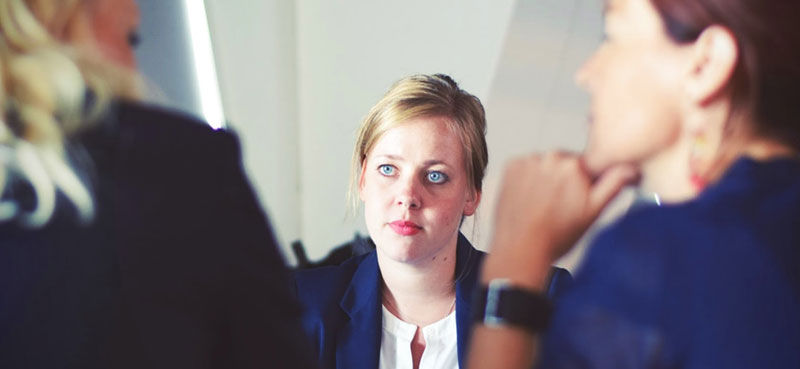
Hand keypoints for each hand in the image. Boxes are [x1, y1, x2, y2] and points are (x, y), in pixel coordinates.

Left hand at [484, 151, 636, 287]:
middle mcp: (550, 157)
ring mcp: (528, 161)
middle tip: (560, 206)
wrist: (520, 248)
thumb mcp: (594, 212)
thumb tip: (631, 168)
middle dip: (565, 180)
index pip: (587, 166)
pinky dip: (527, 179)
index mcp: (574, 165)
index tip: (578, 197)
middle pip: (565, 164)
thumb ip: (614, 184)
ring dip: (545, 179)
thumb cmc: (556, 235)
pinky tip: (529, 199)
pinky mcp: (511, 166)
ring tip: (542, 205)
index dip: (585, 183)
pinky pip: (525, 167)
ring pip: (544, 165)